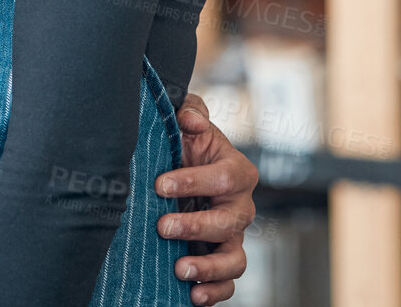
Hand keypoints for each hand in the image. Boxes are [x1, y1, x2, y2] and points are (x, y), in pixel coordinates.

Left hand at [154, 93, 255, 304]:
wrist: (179, 174)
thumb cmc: (185, 148)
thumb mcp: (187, 125)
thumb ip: (189, 112)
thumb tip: (188, 117)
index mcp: (236, 170)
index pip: (224, 177)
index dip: (193, 181)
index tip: (160, 185)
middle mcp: (240, 206)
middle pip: (229, 221)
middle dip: (196, 225)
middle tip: (163, 226)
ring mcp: (233, 236)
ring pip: (235, 258)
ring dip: (209, 266)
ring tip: (180, 269)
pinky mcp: (222, 260)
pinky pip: (228, 282)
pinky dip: (215, 291)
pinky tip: (193, 296)